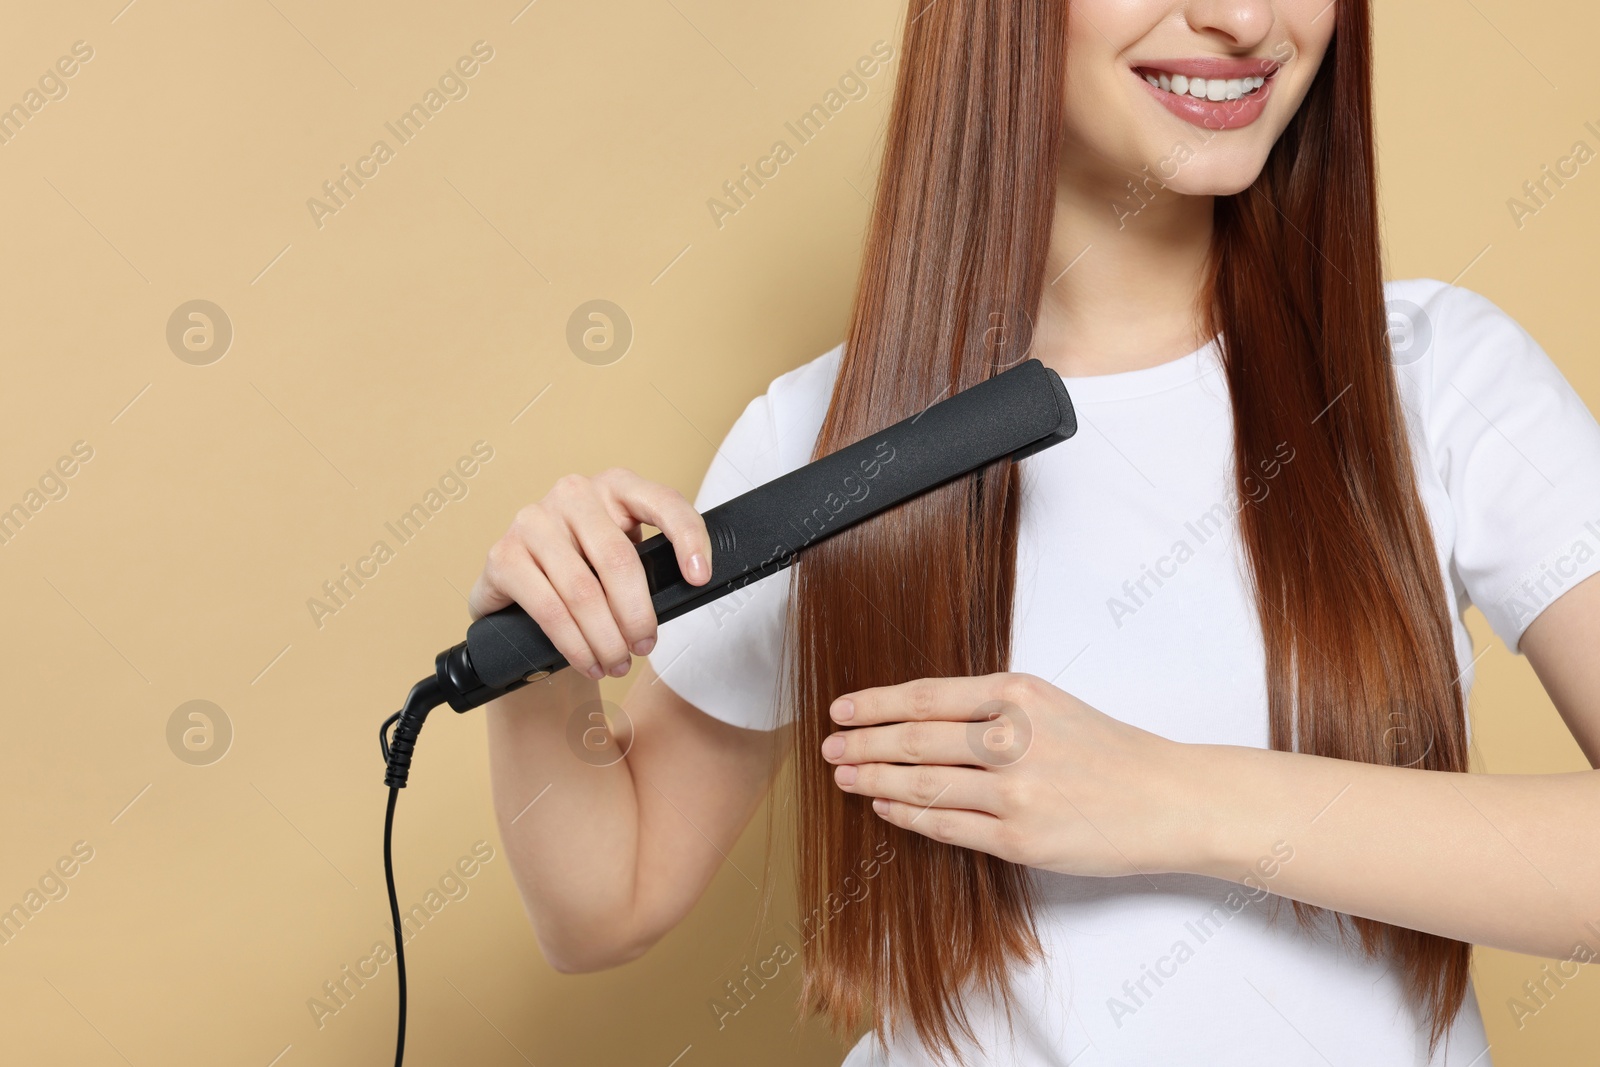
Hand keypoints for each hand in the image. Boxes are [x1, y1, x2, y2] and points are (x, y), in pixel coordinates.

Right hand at [469, 468, 711, 681]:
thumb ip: (651, 563)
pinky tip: (588, 662)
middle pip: (618, 559)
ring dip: (606, 639)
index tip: (700, 578)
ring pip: (583, 592)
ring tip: (617, 664)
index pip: (662, 502)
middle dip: (637, 614)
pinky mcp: (503, 554)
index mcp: (615, 487)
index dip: (688, 538)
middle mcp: (573, 494)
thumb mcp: (622, 561)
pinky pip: (548, 609)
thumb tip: (691, 588)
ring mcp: (533, 520)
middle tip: (644, 647)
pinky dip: (574, 645)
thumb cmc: (585, 576)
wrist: (520, 595)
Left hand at [822, 672, 1209, 877]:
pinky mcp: (1020, 839)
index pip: (926, 696)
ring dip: (874, 780)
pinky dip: (908, 816)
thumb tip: (918, 718)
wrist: (1168, 799)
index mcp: (1017, 694)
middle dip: (862, 743)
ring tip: (845, 776)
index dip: (874, 703)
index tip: (841, 709)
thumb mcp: (1050, 704)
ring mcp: (1015, 791)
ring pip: (922, 784)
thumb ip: (990, 707)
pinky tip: (886, 808)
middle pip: (914, 739)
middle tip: (829, 746)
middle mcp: (1012, 738)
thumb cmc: (1108, 750)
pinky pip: (947, 827)